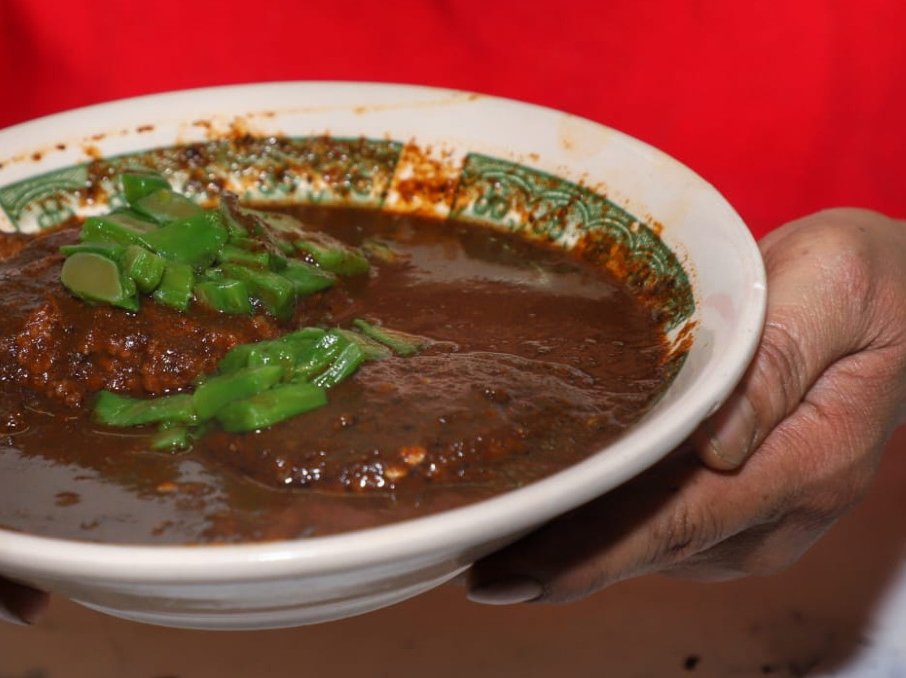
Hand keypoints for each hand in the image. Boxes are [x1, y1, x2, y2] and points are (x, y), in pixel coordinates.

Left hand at [467, 208, 905, 602]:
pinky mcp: (737, 510)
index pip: (682, 517)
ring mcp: (758, 519)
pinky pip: (658, 525)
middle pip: (649, 543)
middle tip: (469, 562)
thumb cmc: (869, 284)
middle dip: (557, 559)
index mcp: (808, 459)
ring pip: (647, 542)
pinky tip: (546, 510)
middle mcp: (779, 509)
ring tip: (491, 534)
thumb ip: (780, 358)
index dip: (593, 551)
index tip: (517, 573)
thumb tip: (716, 440)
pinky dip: (598, 522)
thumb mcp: (836, 286)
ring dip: (571, 542)